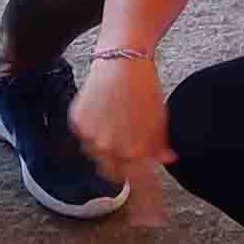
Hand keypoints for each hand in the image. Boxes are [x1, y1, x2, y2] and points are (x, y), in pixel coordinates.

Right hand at [63, 50, 166, 195]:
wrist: (123, 60)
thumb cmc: (143, 87)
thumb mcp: (159, 119)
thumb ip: (160, 145)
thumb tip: (165, 159)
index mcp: (132, 151)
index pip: (135, 180)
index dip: (141, 182)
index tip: (144, 183)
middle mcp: (108, 148)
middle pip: (112, 172)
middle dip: (121, 166)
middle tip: (128, 149)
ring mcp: (89, 136)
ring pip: (96, 154)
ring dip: (105, 148)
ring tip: (116, 126)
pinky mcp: (77, 122)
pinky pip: (84, 136)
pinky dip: (93, 130)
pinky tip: (104, 115)